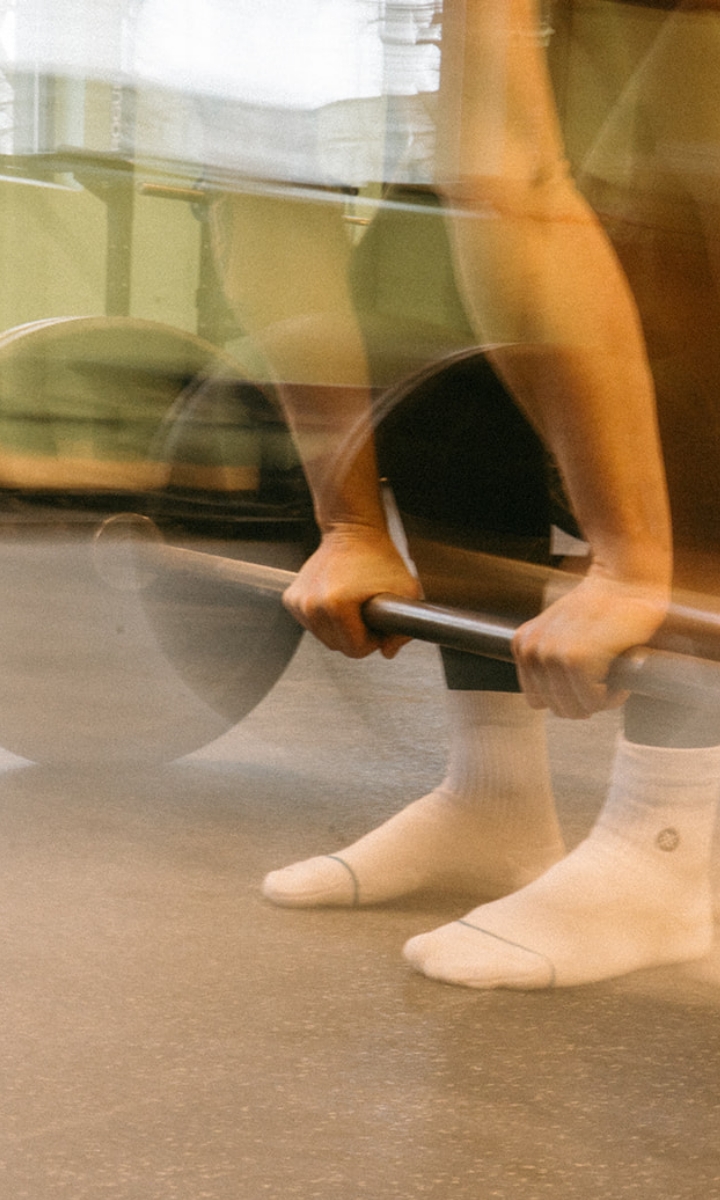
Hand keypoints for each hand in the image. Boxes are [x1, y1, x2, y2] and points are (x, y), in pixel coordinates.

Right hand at [282, 524, 420, 657]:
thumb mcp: (406, 591)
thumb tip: (388, 651)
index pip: (355, 650)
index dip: (372, 640)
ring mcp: (299, 602)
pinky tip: (336, 601)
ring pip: (324, 638)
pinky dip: (325, 619)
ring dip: (340, 628)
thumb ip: (403, 629)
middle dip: (355, 635)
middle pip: (337, 647)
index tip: (376, 621)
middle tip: (366, 612)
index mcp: (335, 606)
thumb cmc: (377, 557)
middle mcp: (312, 605)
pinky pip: (312, 625)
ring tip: (352, 605)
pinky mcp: (291, 600)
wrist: (352, 532)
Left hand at [512, 570, 668, 717]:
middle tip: (604, 674)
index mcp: (523, 645)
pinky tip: (616, 670)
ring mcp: (551, 655)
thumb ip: (547, 658)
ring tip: (611, 671)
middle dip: (584, 699)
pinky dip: (609, 696)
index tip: (588, 676)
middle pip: (557, 707)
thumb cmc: (604, 608)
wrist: (626, 582)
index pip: (538, 699)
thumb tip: (552, 697)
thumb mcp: (560, 630)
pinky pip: (592, 702)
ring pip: (575, 708)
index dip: (567, 694)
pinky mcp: (575, 659)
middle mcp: (532, 650)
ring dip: (599, 698)